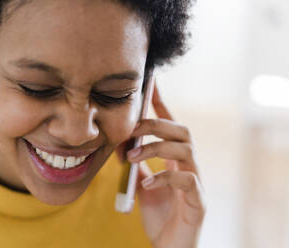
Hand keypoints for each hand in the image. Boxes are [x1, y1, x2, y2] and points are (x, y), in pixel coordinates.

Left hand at [127, 84, 205, 247]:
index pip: (171, 124)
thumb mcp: (141, 183)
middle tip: (131, 128)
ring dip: (155, 149)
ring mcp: (196, 182)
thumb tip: (118, 143)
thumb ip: (135, 163)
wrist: (169, 245)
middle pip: (182, 131)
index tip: (151, 82)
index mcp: (175, 159)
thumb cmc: (158, 214)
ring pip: (186, 150)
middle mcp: (189, 166)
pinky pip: (188, 181)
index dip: (161, 103)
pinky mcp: (198, 201)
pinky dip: (166, 178)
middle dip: (155, 125)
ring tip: (131, 156)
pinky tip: (148, 183)